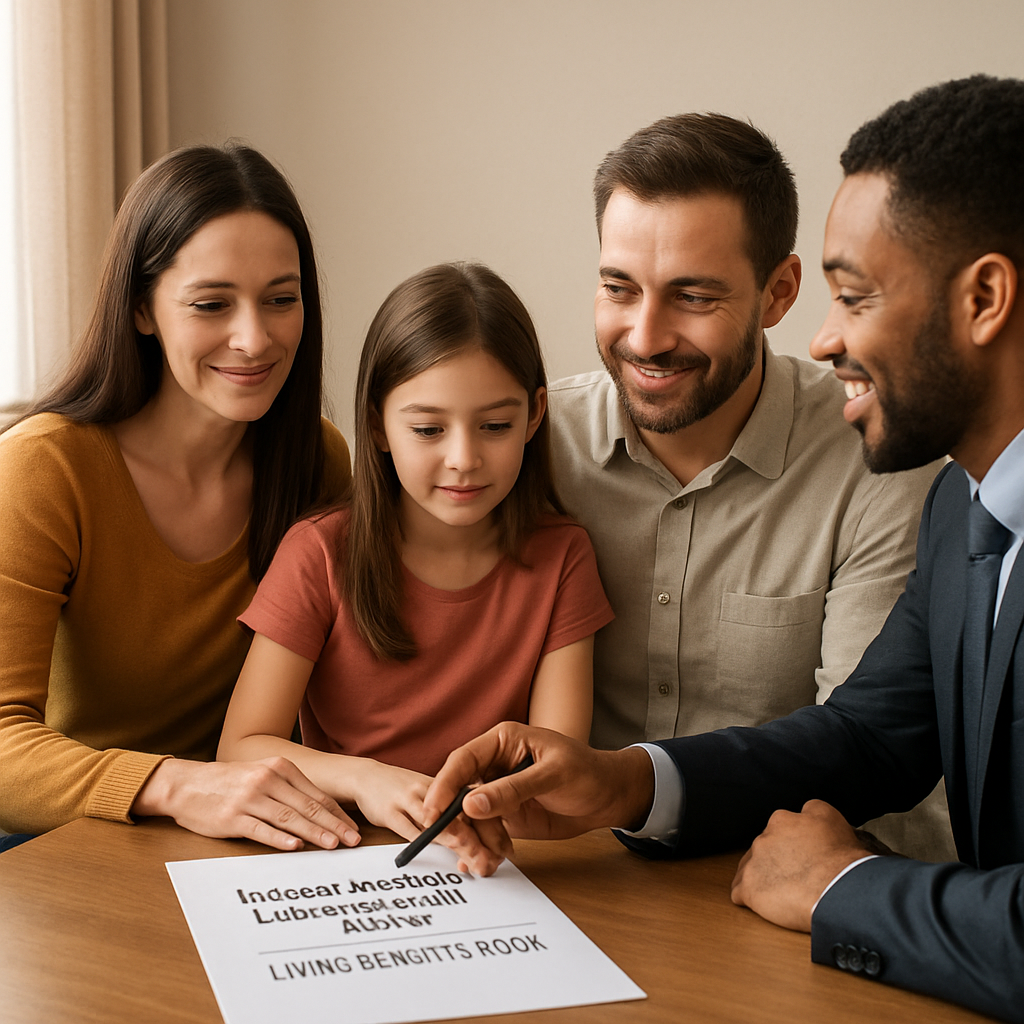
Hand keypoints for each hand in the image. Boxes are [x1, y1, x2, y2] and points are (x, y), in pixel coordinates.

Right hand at [132, 757, 361, 850]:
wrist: (186, 784)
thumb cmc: (229, 782)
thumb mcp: (262, 774)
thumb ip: (288, 788)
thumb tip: (320, 811)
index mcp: (280, 768)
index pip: (317, 795)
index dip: (337, 814)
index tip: (353, 829)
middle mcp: (267, 779)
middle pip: (308, 806)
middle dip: (334, 825)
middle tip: (353, 841)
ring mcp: (250, 798)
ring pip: (289, 818)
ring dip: (313, 833)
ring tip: (332, 845)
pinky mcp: (232, 817)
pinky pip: (260, 829)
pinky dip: (279, 838)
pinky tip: (294, 846)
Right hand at [351, 761, 503, 876]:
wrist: (367, 777)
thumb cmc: (407, 790)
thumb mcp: (437, 798)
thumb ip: (459, 816)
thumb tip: (486, 843)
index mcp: (448, 782)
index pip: (476, 801)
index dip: (491, 825)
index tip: (505, 850)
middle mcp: (432, 786)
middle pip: (461, 812)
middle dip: (479, 840)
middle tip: (494, 862)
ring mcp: (410, 796)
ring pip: (439, 820)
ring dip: (460, 843)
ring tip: (476, 862)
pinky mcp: (390, 810)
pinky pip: (410, 828)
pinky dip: (428, 843)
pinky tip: (444, 856)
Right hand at [422, 722, 654, 857]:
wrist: (610, 798)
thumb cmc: (587, 772)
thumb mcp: (553, 775)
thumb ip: (512, 789)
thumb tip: (470, 805)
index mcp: (502, 741)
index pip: (463, 760)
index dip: (444, 785)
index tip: (433, 811)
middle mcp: (494, 765)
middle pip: (460, 791)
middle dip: (458, 821)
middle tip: (462, 845)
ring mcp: (497, 792)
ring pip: (470, 817)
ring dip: (475, 840)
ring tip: (488, 859)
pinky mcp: (504, 815)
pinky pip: (484, 831)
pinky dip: (483, 848)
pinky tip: (485, 861)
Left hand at [730, 799, 873, 931]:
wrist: (838, 891)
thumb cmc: (842, 861)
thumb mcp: (832, 819)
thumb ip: (813, 811)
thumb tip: (808, 812)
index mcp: (782, 820)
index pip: (781, 827)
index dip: (792, 842)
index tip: (801, 854)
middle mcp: (764, 837)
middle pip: (765, 848)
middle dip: (777, 860)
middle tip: (795, 875)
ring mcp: (754, 863)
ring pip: (750, 867)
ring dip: (761, 877)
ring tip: (781, 892)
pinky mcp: (748, 889)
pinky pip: (739, 892)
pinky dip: (748, 897)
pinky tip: (764, 904)